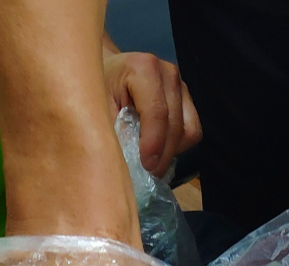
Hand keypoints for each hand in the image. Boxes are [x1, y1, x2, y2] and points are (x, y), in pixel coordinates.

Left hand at [103, 50, 201, 174]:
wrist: (107, 71)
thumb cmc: (98, 89)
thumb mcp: (97, 106)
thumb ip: (113, 128)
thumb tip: (128, 159)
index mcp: (144, 68)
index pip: (157, 112)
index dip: (153, 144)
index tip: (146, 167)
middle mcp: (168, 73)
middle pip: (175, 124)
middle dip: (163, 154)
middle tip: (147, 173)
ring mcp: (180, 85)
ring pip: (189, 130)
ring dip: (172, 151)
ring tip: (151, 162)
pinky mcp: (185, 98)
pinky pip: (191, 130)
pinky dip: (177, 146)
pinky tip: (158, 150)